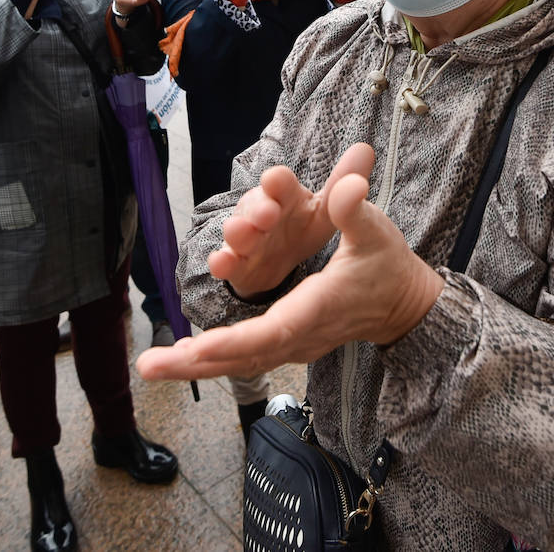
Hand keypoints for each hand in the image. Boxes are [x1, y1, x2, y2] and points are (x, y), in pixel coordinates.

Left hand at [137, 147, 444, 379]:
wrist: (402, 307)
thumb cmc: (387, 267)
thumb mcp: (376, 232)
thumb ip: (355, 210)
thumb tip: (349, 185)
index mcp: (318, 307)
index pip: (273, 330)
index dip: (235, 341)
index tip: (198, 348)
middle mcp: (301, 334)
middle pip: (244, 356)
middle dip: (196, 363)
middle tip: (151, 365)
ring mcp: (293, 346)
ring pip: (239, 363)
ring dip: (195, 367)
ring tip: (153, 366)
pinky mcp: (288, 347)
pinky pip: (245, 360)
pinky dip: (212, 362)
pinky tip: (182, 360)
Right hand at [208, 143, 375, 297]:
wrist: (281, 261)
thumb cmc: (302, 226)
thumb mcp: (326, 209)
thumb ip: (343, 182)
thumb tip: (365, 148)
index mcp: (285, 196)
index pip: (280, 183)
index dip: (278, 182)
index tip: (276, 180)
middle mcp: (261, 212)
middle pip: (256, 205)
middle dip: (259, 208)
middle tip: (267, 214)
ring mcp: (246, 237)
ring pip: (237, 231)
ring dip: (238, 232)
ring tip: (240, 233)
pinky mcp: (237, 263)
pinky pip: (226, 261)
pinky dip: (221, 261)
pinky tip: (221, 263)